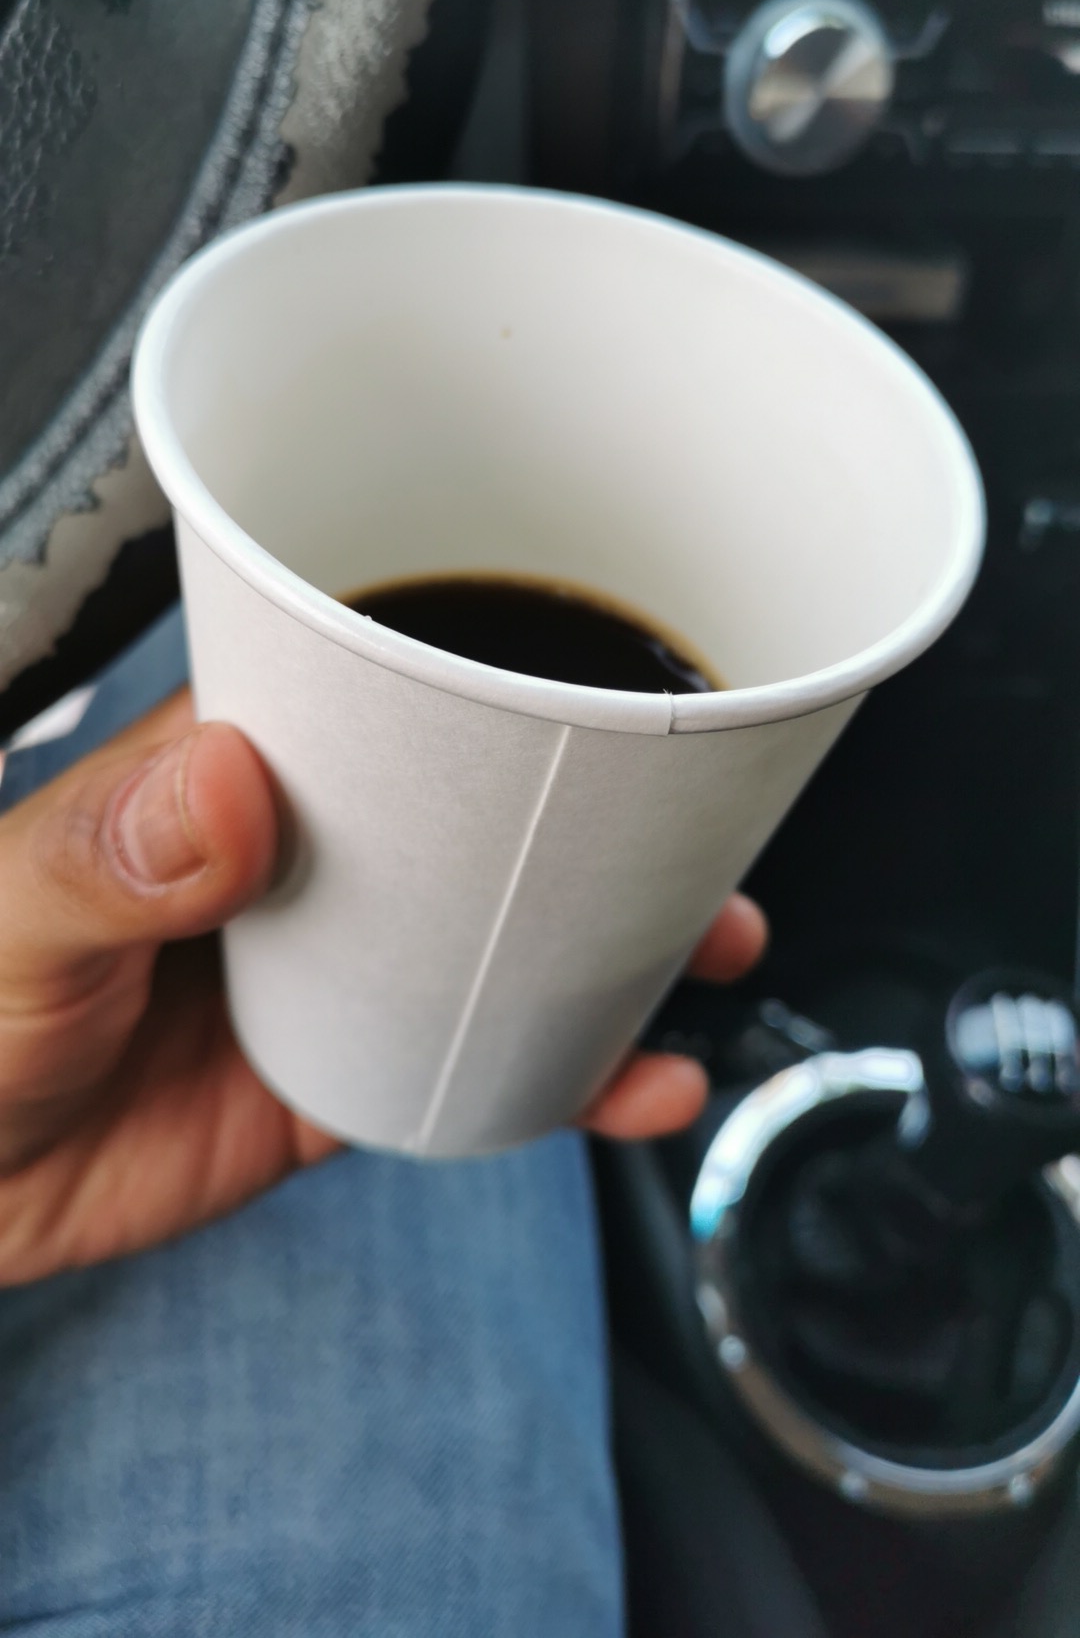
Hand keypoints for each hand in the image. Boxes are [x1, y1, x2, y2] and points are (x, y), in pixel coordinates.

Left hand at [0, 692, 766, 1284]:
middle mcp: (316, 852)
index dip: (496, 664)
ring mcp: (348, 964)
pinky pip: (493, 1068)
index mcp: (245, 769)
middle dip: (601, 808)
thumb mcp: (17, 916)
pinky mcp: (360, 1072)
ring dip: (624, 936)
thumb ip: (108, 853)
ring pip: (513, 932)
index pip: (387, 685)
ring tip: (717, 938)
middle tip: (706, 814)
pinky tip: (643, 1084)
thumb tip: (231, 782)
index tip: (606, 648)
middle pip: (486, 807)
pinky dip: (579, 1079)